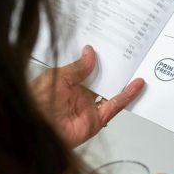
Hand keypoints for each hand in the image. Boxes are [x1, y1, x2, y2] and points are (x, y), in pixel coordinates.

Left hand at [31, 46, 145, 146]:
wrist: (34, 128)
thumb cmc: (37, 104)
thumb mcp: (56, 77)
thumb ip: (77, 67)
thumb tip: (90, 53)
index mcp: (67, 82)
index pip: (87, 67)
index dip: (98, 57)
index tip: (111, 45)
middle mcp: (79, 94)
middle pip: (102, 79)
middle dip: (114, 67)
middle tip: (130, 52)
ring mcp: (88, 107)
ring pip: (111, 92)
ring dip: (124, 81)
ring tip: (139, 66)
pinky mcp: (95, 120)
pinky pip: (114, 106)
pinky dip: (127, 96)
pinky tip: (136, 85)